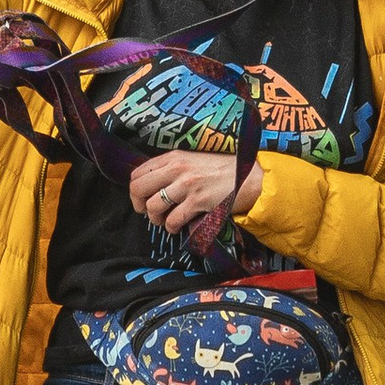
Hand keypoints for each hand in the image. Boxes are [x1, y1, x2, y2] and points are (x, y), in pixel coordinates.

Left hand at [128, 149, 260, 232]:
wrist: (249, 177)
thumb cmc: (221, 170)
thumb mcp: (193, 160)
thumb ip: (172, 168)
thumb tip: (151, 186)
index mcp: (174, 157)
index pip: (138, 173)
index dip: (135, 191)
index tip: (142, 200)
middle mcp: (177, 168)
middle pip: (139, 189)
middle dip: (140, 205)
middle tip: (149, 213)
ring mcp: (187, 185)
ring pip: (154, 207)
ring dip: (156, 219)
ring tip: (165, 221)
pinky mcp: (198, 202)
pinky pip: (173, 220)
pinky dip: (172, 228)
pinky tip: (178, 227)